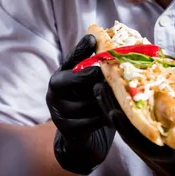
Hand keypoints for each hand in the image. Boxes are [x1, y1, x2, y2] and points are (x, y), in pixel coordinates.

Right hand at [46, 35, 115, 174]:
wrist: (80, 137)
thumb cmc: (87, 103)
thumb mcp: (87, 82)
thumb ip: (92, 64)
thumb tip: (100, 38)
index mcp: (61, 75)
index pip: (73, 58)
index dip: (84, 50)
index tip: (94, 40)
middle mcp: (55, 90)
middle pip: (81, 78)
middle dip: (100, 78)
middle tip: (116, 78)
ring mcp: (58, 110)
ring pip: (90, 102)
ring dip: (106, 101)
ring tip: (119, 100)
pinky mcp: (66, 129)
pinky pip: (92, 121)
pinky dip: (105, 118)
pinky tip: (113, 116)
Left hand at [95, 83, 174, 175]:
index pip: (146, 145)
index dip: (126, 125)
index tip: (112, 106)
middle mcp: (167, 170)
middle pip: (134, 143)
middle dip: (115, 115)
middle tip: (101, 90)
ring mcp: (165, 173)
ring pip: (137, 146)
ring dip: (123, 121)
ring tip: (109, 96)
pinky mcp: (167, 172)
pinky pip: (145, 150)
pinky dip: (135, 131)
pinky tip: (129, 112)